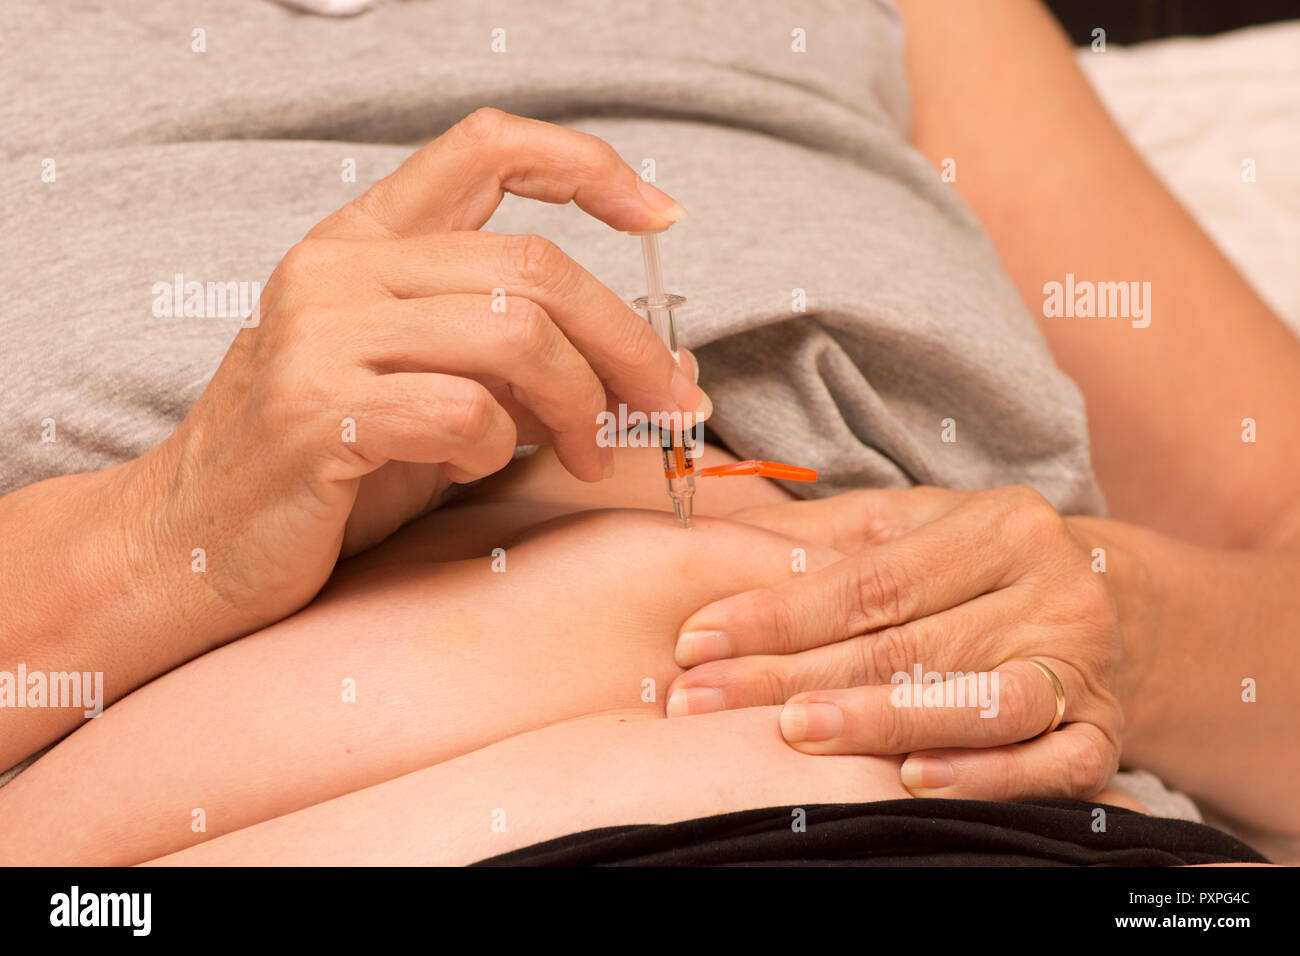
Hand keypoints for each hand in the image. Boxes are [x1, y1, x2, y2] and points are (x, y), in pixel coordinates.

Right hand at [144, 108, 709, 636]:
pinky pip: (466, 412)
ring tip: (583, 453)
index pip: (488, 148)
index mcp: (364, 242)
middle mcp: (337, 269)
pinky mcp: (315, 413)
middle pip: (535, 266)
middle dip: (627, 341)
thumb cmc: (322, 470)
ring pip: (516, 335)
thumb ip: (517, 362)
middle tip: (670, 403)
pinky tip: (469, 466)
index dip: (588, 168)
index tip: (661, 216)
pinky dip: (497, 448)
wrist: (190, 546)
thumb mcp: (427, 392)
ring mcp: (320, 335)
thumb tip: (648, 363)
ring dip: (580, 404)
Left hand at [665, 485, 1125, 801]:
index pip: (871, 580)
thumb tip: (712, 539)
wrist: (1107, 605)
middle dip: (794, 676)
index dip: (778, 613)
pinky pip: (1049, 765)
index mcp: (1001, 525)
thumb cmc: (976, 566)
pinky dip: (982, 776)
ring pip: (978, 703)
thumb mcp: (912, 526)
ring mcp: (1082, 666)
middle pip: (908, 644)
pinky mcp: (1104, 732)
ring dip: (880, 722)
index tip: (698, 640)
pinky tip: (912, 780)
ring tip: (795, 733)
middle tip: (706, 701)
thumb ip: (822, 536)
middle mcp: (1051, 591)